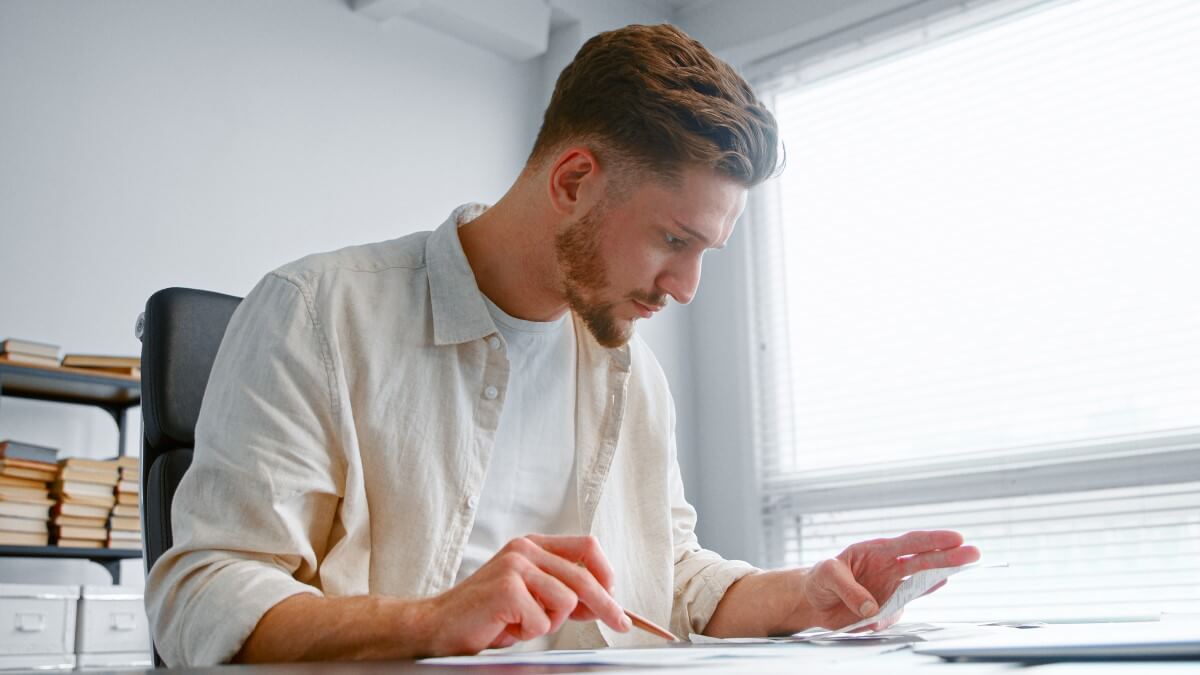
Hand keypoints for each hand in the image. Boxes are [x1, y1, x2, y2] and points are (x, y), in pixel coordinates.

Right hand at [420, 534, 631, 654]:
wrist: (439, 625)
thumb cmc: (484, 613)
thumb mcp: (531, 598)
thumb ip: (563, 594)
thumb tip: (601, 603)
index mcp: (532, 546)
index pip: (586, 547)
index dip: (607, 572)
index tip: (616, 596)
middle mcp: (525, 550)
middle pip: (584, 576)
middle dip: (607, 605)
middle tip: (621, 624)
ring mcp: (515, 567)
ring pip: (566, 601)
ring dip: (550, 623)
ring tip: (522, 622)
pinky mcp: (507, 588)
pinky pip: (543, 620)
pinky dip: (529, 633)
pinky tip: (508, 626)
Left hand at [798, 530, 978, 630]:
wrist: (813, 601)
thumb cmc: (820, 579)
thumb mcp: (826, 575)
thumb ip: (848, 588)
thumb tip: (872, 608)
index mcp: (876, 550)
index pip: (910, 543)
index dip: (933, 540)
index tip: (956, 538)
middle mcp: (889, 568)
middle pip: (924, 561)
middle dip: (949, 557)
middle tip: (974, 553)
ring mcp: (891, 589)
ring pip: (919, 586)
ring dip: (937, 580)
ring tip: (955, 573)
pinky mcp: (887, 610)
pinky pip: (897, 613)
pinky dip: (895, 617)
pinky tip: (882, 617)